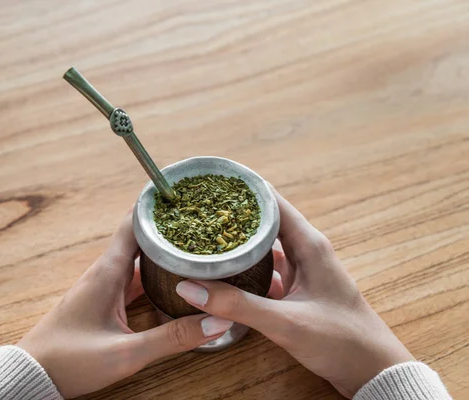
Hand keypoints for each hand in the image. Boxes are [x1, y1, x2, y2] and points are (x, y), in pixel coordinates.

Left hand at [17, 210, 232, 398]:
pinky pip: (131, 278)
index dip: (157, 207)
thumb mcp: (127, 352)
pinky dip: (151, 274)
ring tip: (191, 246)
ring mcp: (102, 286)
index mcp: (108, 272)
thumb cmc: (70, 361)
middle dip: (167, 229)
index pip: (133, 223)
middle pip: (139, 238)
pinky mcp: (101, 301)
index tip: (182, 195)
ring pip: (136, 259)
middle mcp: (104, 272)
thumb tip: (217, 321)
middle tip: (198, 220)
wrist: (32, 376)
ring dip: (160, 252)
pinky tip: (170, 282)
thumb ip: (173, 338)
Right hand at [175, 190, 413, 397]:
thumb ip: (236, 305)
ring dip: (238, 244)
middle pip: (264, 222)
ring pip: (264, 248)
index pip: (272, 202)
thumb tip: (188, 287)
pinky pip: (266, 271)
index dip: (243, 190)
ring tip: (203, 236)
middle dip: (233, 215)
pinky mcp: (297, 290)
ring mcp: (302, 271)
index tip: (211, 182)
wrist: (373, 372)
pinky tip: (223, 273)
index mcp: (309, 244)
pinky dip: (245, 269)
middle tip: (198, 211)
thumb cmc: (341, 341)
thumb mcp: (285, 322)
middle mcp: (306, 251)